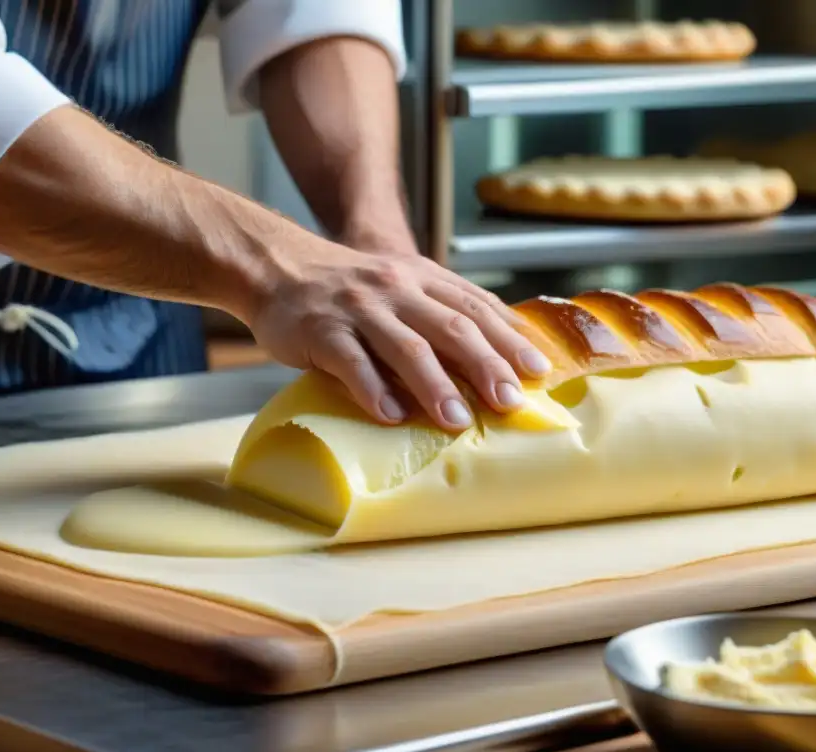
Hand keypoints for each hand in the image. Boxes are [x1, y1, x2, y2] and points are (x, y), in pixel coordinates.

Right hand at [248, 238, 551, 430]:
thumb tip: (494, 357)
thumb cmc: (347, 289)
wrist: (278, 267)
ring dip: (435, 385)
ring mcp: (358, 309)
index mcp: (422, 278)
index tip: (538, 371)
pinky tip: (390, 415)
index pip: (475, 308)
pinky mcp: (321, 330)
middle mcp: (395, 289)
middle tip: (510, 402)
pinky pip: (351, 362)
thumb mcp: (400, 284)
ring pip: (405, 347)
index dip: (509, 339)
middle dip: (485, 365)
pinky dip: (373, 389)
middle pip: (451, 328)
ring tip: (457, 420)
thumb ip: (438, 312)